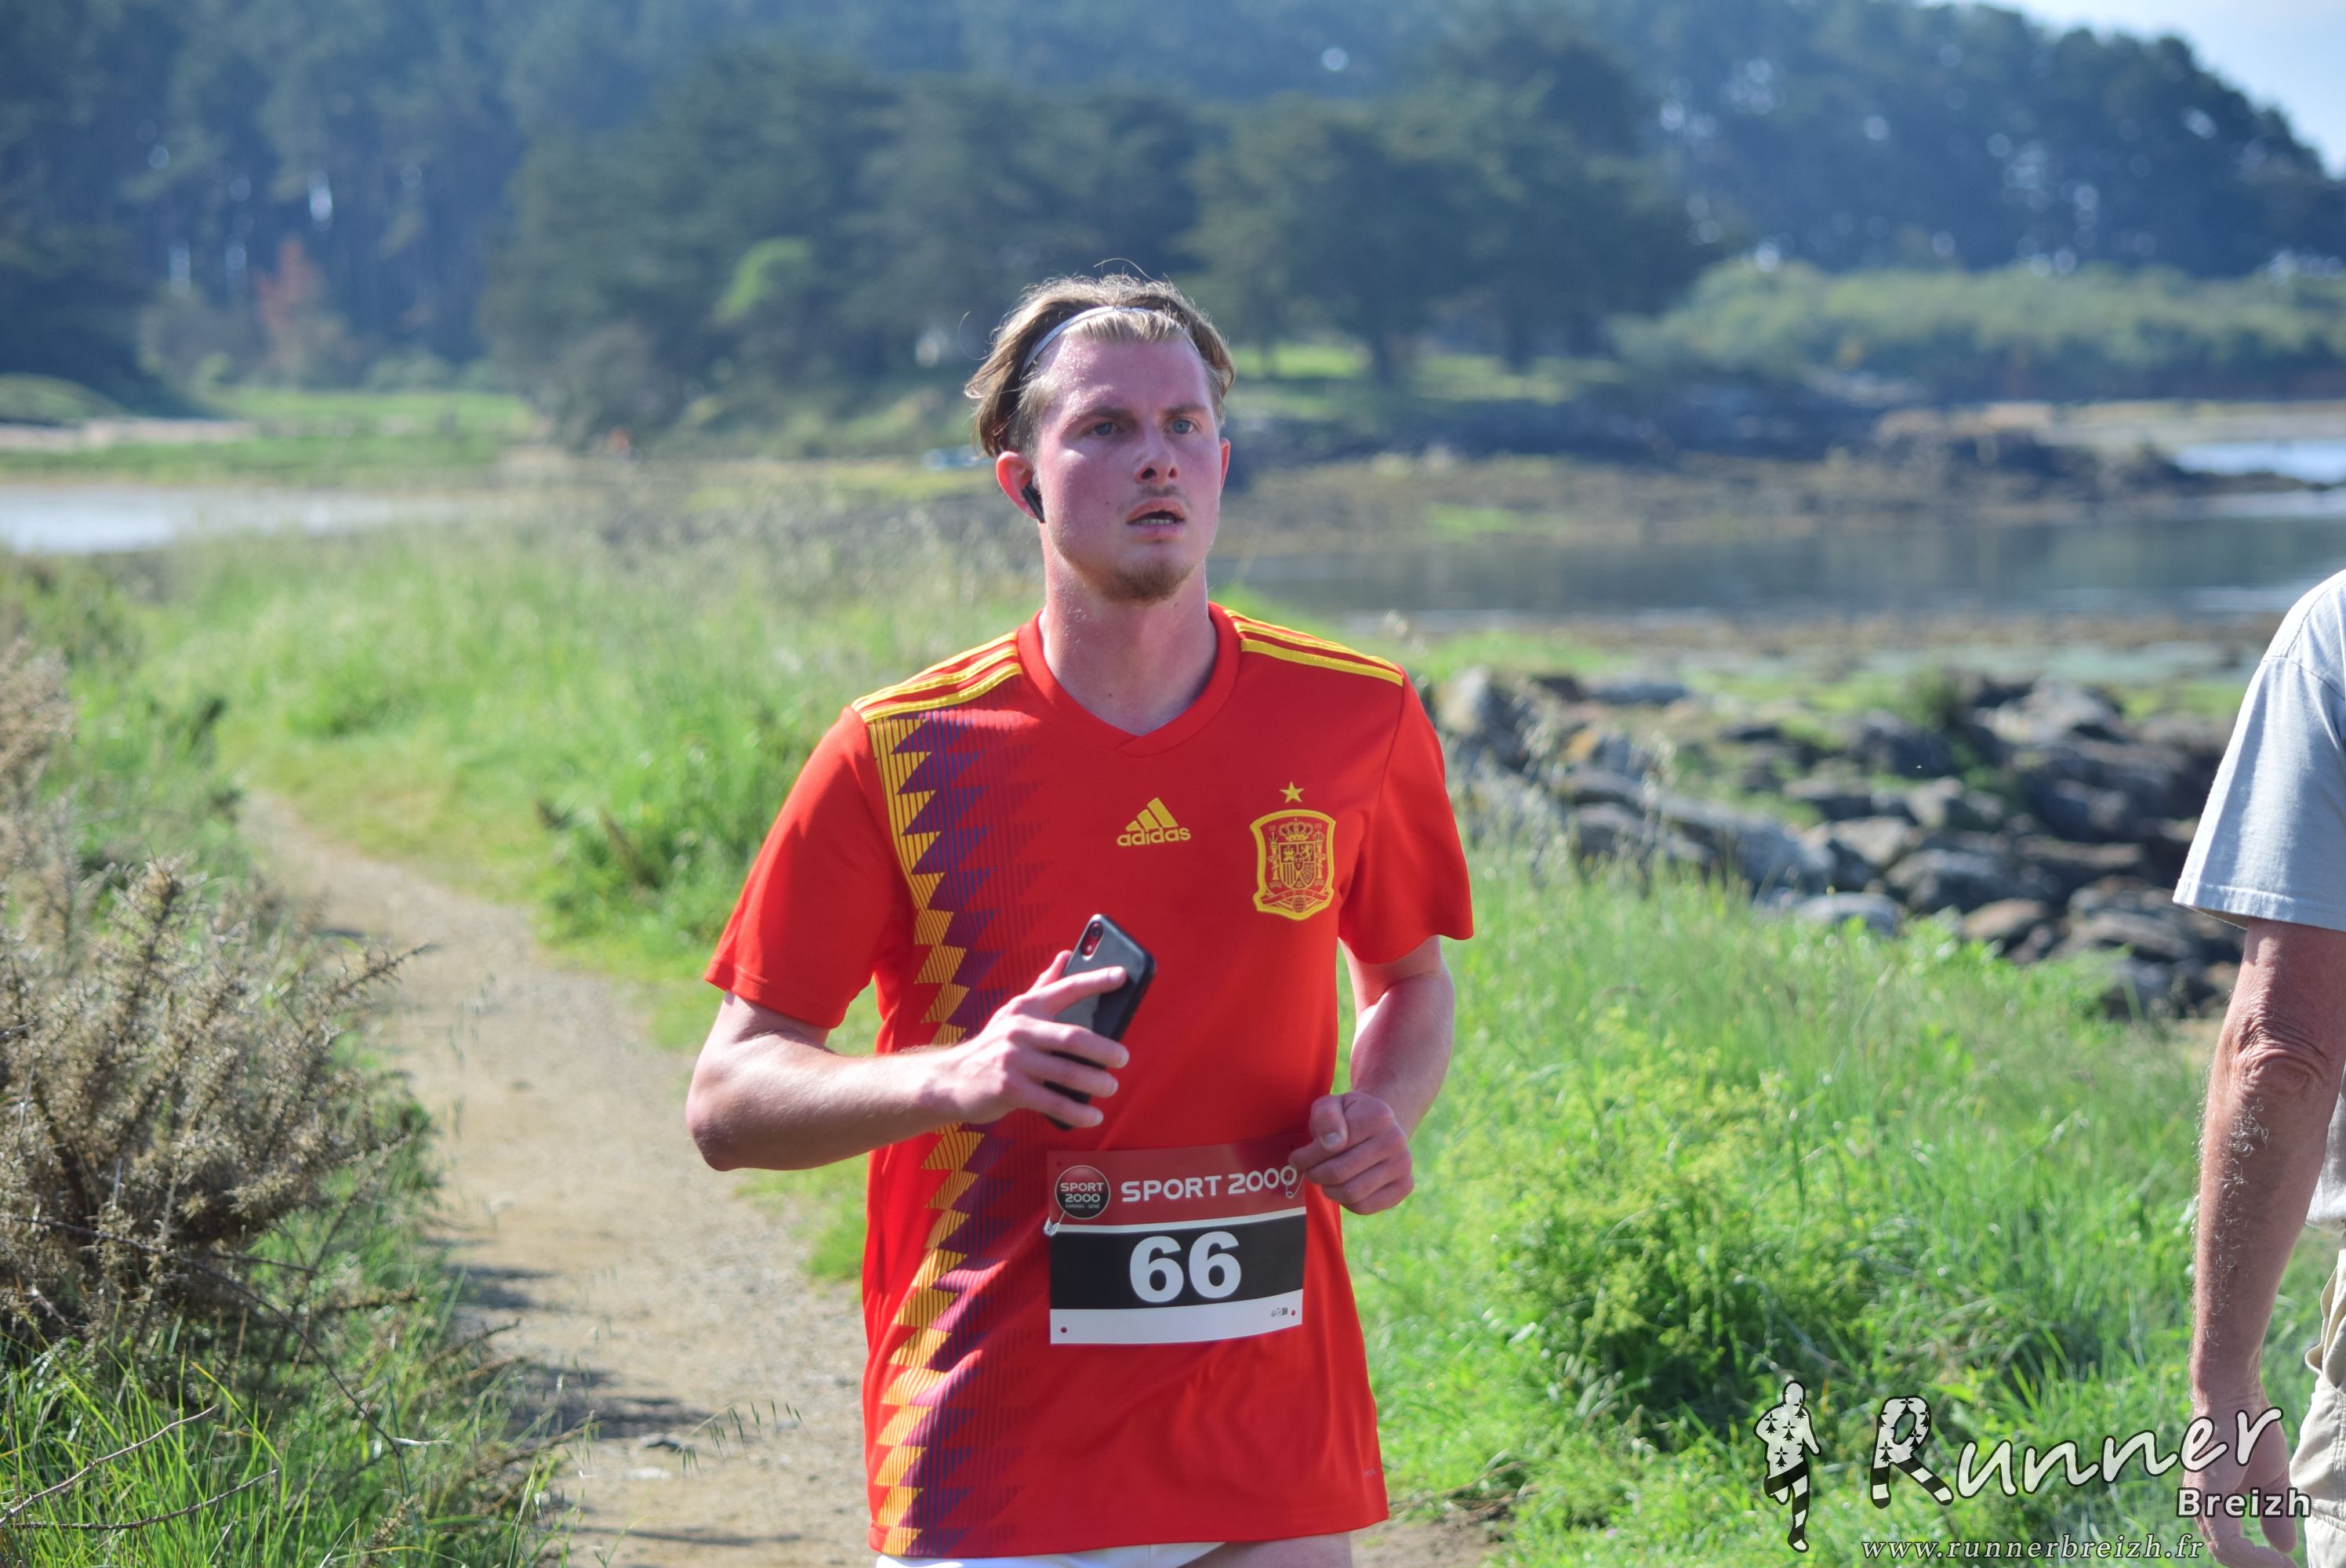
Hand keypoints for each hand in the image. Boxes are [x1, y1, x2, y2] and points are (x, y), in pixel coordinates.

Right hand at [916, 951, 1128, 1128]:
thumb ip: (1043, 986)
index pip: (1066, 989)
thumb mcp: (1014, 1012)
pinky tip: (1093, 1116)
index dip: (1095, 980)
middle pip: (1072, 1037)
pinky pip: (1052, 1102)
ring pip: (1066, 1072)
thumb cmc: (992, 1045)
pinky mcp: (1009, 1090)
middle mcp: (1019, 1030)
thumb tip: (1066, 955)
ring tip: (1111, 1087)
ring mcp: (1013, 1060)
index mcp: (1025, 1008)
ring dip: (1095, 1082)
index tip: (1122, 977)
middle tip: (1123, 1058)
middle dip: (1103, 1048)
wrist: (950, 1079)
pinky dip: (1076, 1112)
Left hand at [1289, 1092, 1412, 1214]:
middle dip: (1314, 1174)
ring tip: (1322, 1179)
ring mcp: (1403, 1165)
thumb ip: (1326, 1116)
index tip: (1296, 1158)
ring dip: (1327, 1190)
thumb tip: (1332, 1143)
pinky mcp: (1404, 1186)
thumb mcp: (1332, 1104)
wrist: (1381, 1127)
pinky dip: (1345, 1201)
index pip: (1331, 1147)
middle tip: (1307, 1171)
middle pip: (1339, 1173)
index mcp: (1378, 1116)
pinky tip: (1342, 1187)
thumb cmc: (1349, 1116)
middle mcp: (1395, 1140)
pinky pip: (1364, 1207)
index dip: (1306, 1157)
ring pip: (1351, 1193)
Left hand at [2184, 1383, 2296, 1567]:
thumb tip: (2284, 1547)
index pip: (2229, 1546)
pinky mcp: (2207, 1497)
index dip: (2257, 1562)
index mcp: (2211, 1502)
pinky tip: (2280, 1563)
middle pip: (2226, 1554)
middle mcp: (2199, 1505)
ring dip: (2260, 1567)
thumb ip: (2274, 1513)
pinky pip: (2227, 1543)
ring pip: (2226, 1553)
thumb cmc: (2248, 1430)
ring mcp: (2200, 1501)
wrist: (2235, 1397)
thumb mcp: (2269, 1481)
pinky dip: (2254, 1559)